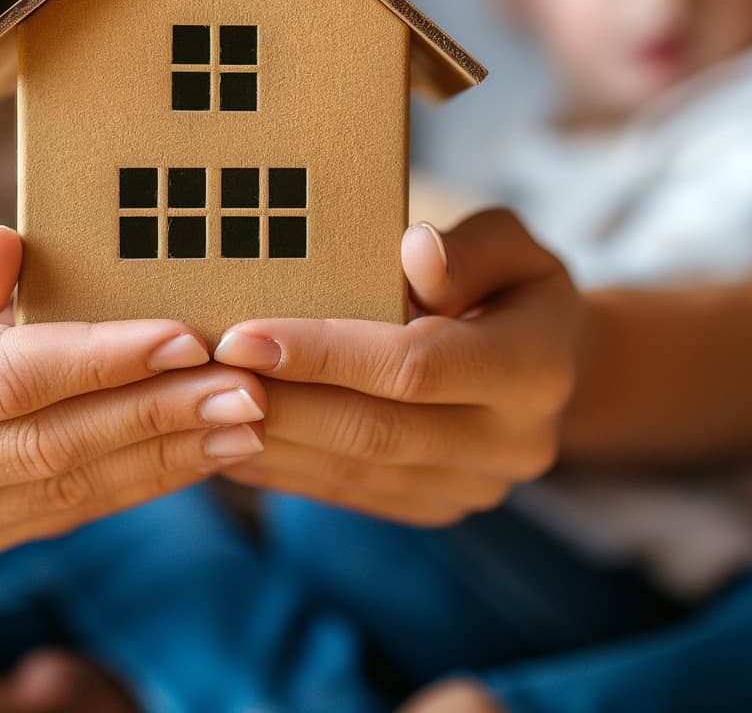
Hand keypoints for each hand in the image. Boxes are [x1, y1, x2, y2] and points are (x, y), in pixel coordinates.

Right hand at [0, 203, 267, 560]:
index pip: (2, 382)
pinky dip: (141, 478)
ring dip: (166, 456)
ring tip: (248, 419)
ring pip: (66, 492)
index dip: (98, 361)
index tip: (184, 336)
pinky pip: (65, 512)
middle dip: (156, 416)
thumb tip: (13, 260)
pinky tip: (204, 446)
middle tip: (246, 386)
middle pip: (47, 449)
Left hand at [215, 209, 579, 524]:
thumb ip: (468, 248)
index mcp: (535, 368)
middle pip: (376, 430)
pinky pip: (349, 494)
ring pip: (355, 471)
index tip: (243, 335)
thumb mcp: (510, 245)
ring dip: (272, 440)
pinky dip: (284, 468)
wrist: (551, 365)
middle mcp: (513, 443)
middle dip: (281, 402)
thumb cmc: (511, 284)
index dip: (325, 353)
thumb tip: (415, 254)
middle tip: (201, 375)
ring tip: (200, 403)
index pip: (414, 366)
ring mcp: (474, 487)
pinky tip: (226, 436)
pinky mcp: (436, 507)